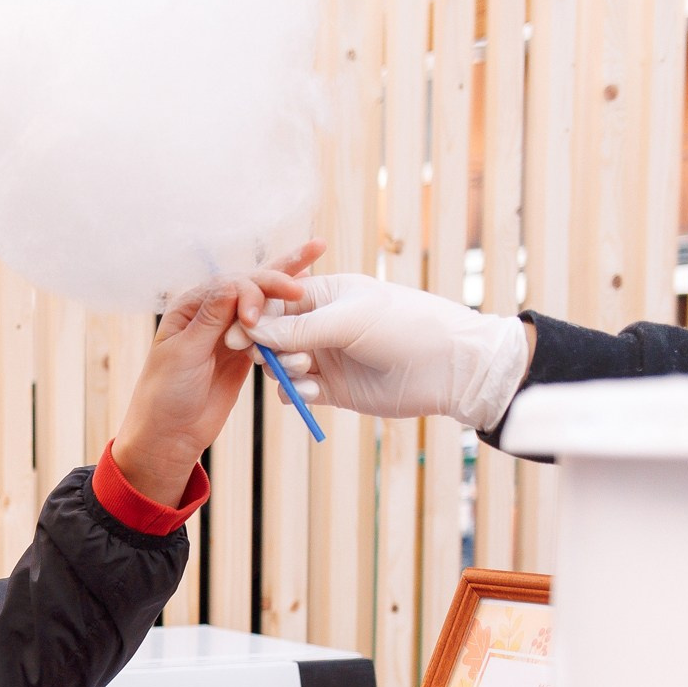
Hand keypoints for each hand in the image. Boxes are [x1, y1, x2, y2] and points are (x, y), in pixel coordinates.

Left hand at [111, 242, 321, 506]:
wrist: (170, 433)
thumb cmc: (165, 394)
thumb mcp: (184, 355)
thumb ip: (209, 320)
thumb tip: (232, 283)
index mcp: (191, 307)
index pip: (229, 285)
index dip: (249, 291)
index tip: (255, 316)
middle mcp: (211, 312)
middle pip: (251, 285)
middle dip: (278, 275)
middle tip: (309, 267)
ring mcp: (231, 330)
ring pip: (265, 302)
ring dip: (288, 284)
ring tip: (316, 252)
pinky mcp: (246, 350)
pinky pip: (271, 328)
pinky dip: (289, 317)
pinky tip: (309, 296)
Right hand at [232, 272, 533, 427]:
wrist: (450, 367)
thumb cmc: (405, 327)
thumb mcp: (348, 319)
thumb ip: (297, 328)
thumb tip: (251, 331)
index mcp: (325, 294)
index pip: (275, 302)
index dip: (254, 317)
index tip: (238, 333)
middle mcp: (321, 324)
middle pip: (271, 335)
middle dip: (266, 346)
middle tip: (271, 357)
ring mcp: (327, 357)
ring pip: (281, 364)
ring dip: (284, 369)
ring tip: (308, 370)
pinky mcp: (333, 389)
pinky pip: (297, 390)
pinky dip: (295, 392)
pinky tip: (310, 392)